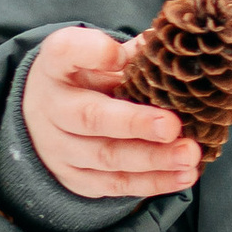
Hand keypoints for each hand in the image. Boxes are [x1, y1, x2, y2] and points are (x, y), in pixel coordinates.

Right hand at [23, 26, 199, 197]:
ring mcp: (60, 148)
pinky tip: (184, 175)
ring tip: (189, 155)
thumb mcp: (97, 57)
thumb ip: (133, 53)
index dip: (93, 52)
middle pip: (90, 117)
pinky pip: (114, 184)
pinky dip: (152, 182)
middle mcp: (52, 107)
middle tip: (172, 126)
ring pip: (106, 157)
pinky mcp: (75, 178)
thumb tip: (177, 46)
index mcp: (57, 66)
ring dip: (153, 159)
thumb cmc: (83, 79)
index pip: (65, 52)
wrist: (42, 119)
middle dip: (134, 124)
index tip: (120, 54)